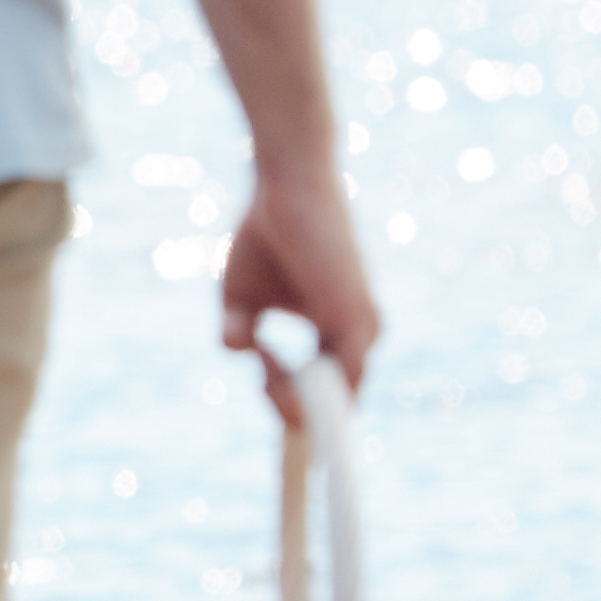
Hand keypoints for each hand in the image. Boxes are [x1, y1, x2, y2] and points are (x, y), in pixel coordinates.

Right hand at [220, 166, 382, 422]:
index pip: (325, 393)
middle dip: (289, 412)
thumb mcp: (240, 298)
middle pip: (331, 407)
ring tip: (266, 372)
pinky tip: (275, 371)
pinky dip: (313, 398)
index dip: (295, 413)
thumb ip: (239, 333)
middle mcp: (358, 332)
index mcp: (337, 330)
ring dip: (295, 403)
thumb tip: (238, 352)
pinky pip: (342, 384)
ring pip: (336, 400)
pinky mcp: (356, 318)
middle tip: (259, 379)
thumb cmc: (265, 234)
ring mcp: (362, 328)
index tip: (265, 405)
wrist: (286, 187)